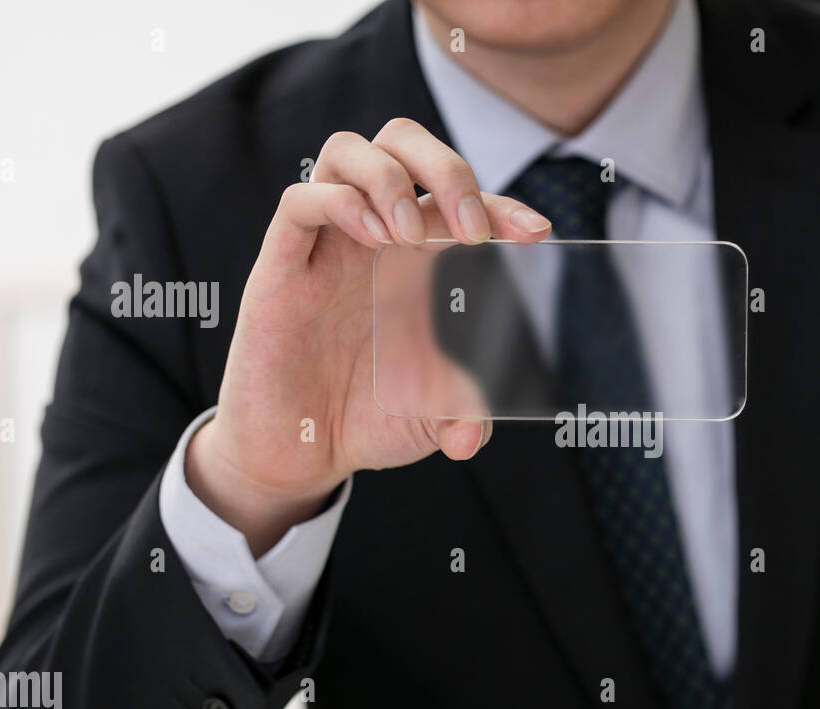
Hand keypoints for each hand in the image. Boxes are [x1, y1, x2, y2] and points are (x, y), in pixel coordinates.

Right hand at [186, 118, 550, 553]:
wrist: (300, 455)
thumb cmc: (368, 420)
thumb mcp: (434, 420)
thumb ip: (468, 418)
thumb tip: (473, 437)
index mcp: (418, 259)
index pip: (460, 198)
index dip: (503, 203)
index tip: (537, 233)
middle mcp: (373, 238)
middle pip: (402, 142)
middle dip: (446, 167)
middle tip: (471, 229)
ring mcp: (326, 246)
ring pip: (347, 151)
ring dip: (390, 177)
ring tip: (409, 235)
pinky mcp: (281, 267)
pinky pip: (300, 201)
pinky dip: (340, 203)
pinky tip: (372, 240)